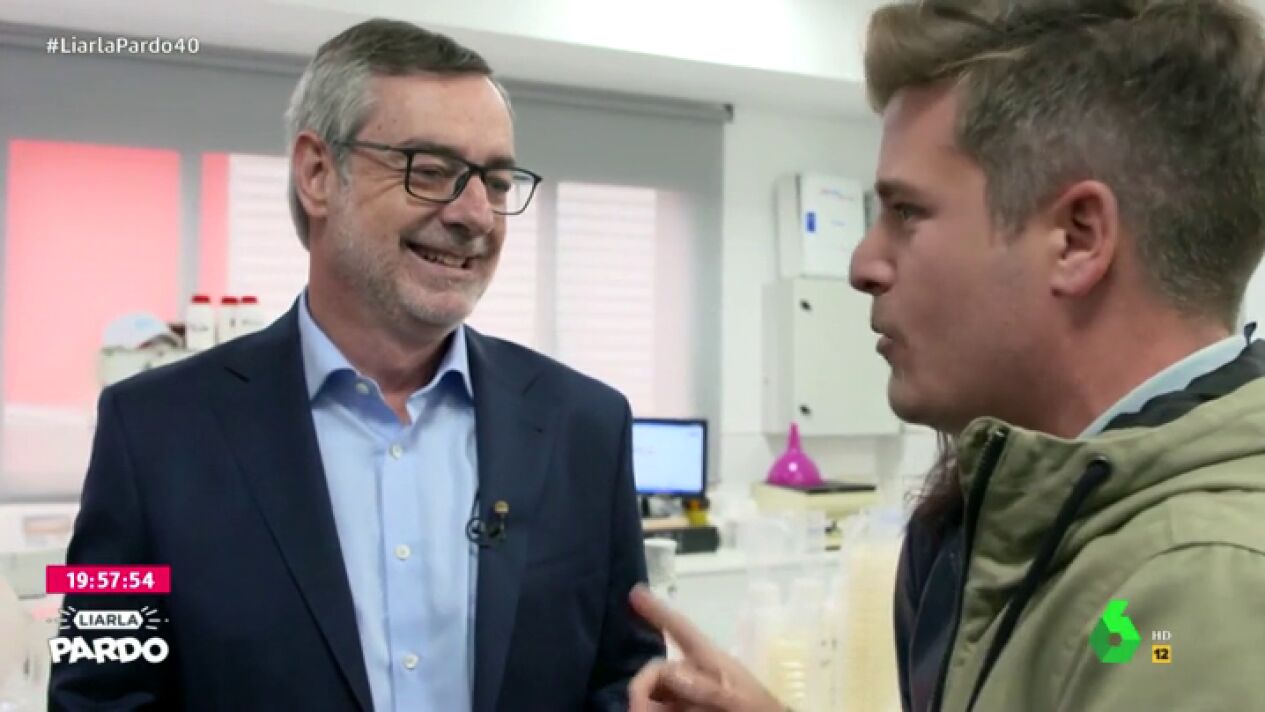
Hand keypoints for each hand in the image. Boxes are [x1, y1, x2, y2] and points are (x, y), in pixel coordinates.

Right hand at [627, 584, 785, 711]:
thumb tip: (671, 671)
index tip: (635, 592)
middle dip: (642, 686)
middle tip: (637, 710)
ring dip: (646, 703)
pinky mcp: (688, 707)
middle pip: (658, 670)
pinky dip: (654, 709)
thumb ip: (707, 687)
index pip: (680, 628)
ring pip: (656, 691)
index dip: (657, 610)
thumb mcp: (737, 701)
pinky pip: (662, 705)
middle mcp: (696, 673)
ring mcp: (692, 692)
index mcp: (709, 660)